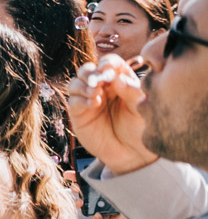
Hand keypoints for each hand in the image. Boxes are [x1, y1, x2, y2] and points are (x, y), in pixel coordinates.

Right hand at [64, 55, 155, 174]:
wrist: (134, 155)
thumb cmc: (142, 129)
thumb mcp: (143, 109)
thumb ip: (133, 92)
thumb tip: (118, 78)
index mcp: (120, 81)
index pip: (110, 64)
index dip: (108, 63)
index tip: (109, 68)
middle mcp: (103, 88)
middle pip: (88, 70)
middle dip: (90, 71)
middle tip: (98, 80)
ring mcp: (89, 101)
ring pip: (76, 82)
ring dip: (83, 84)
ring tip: (95, 92)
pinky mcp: (79, 115)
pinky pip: (73, 101)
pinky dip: (81, 100)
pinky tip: (93, 104)